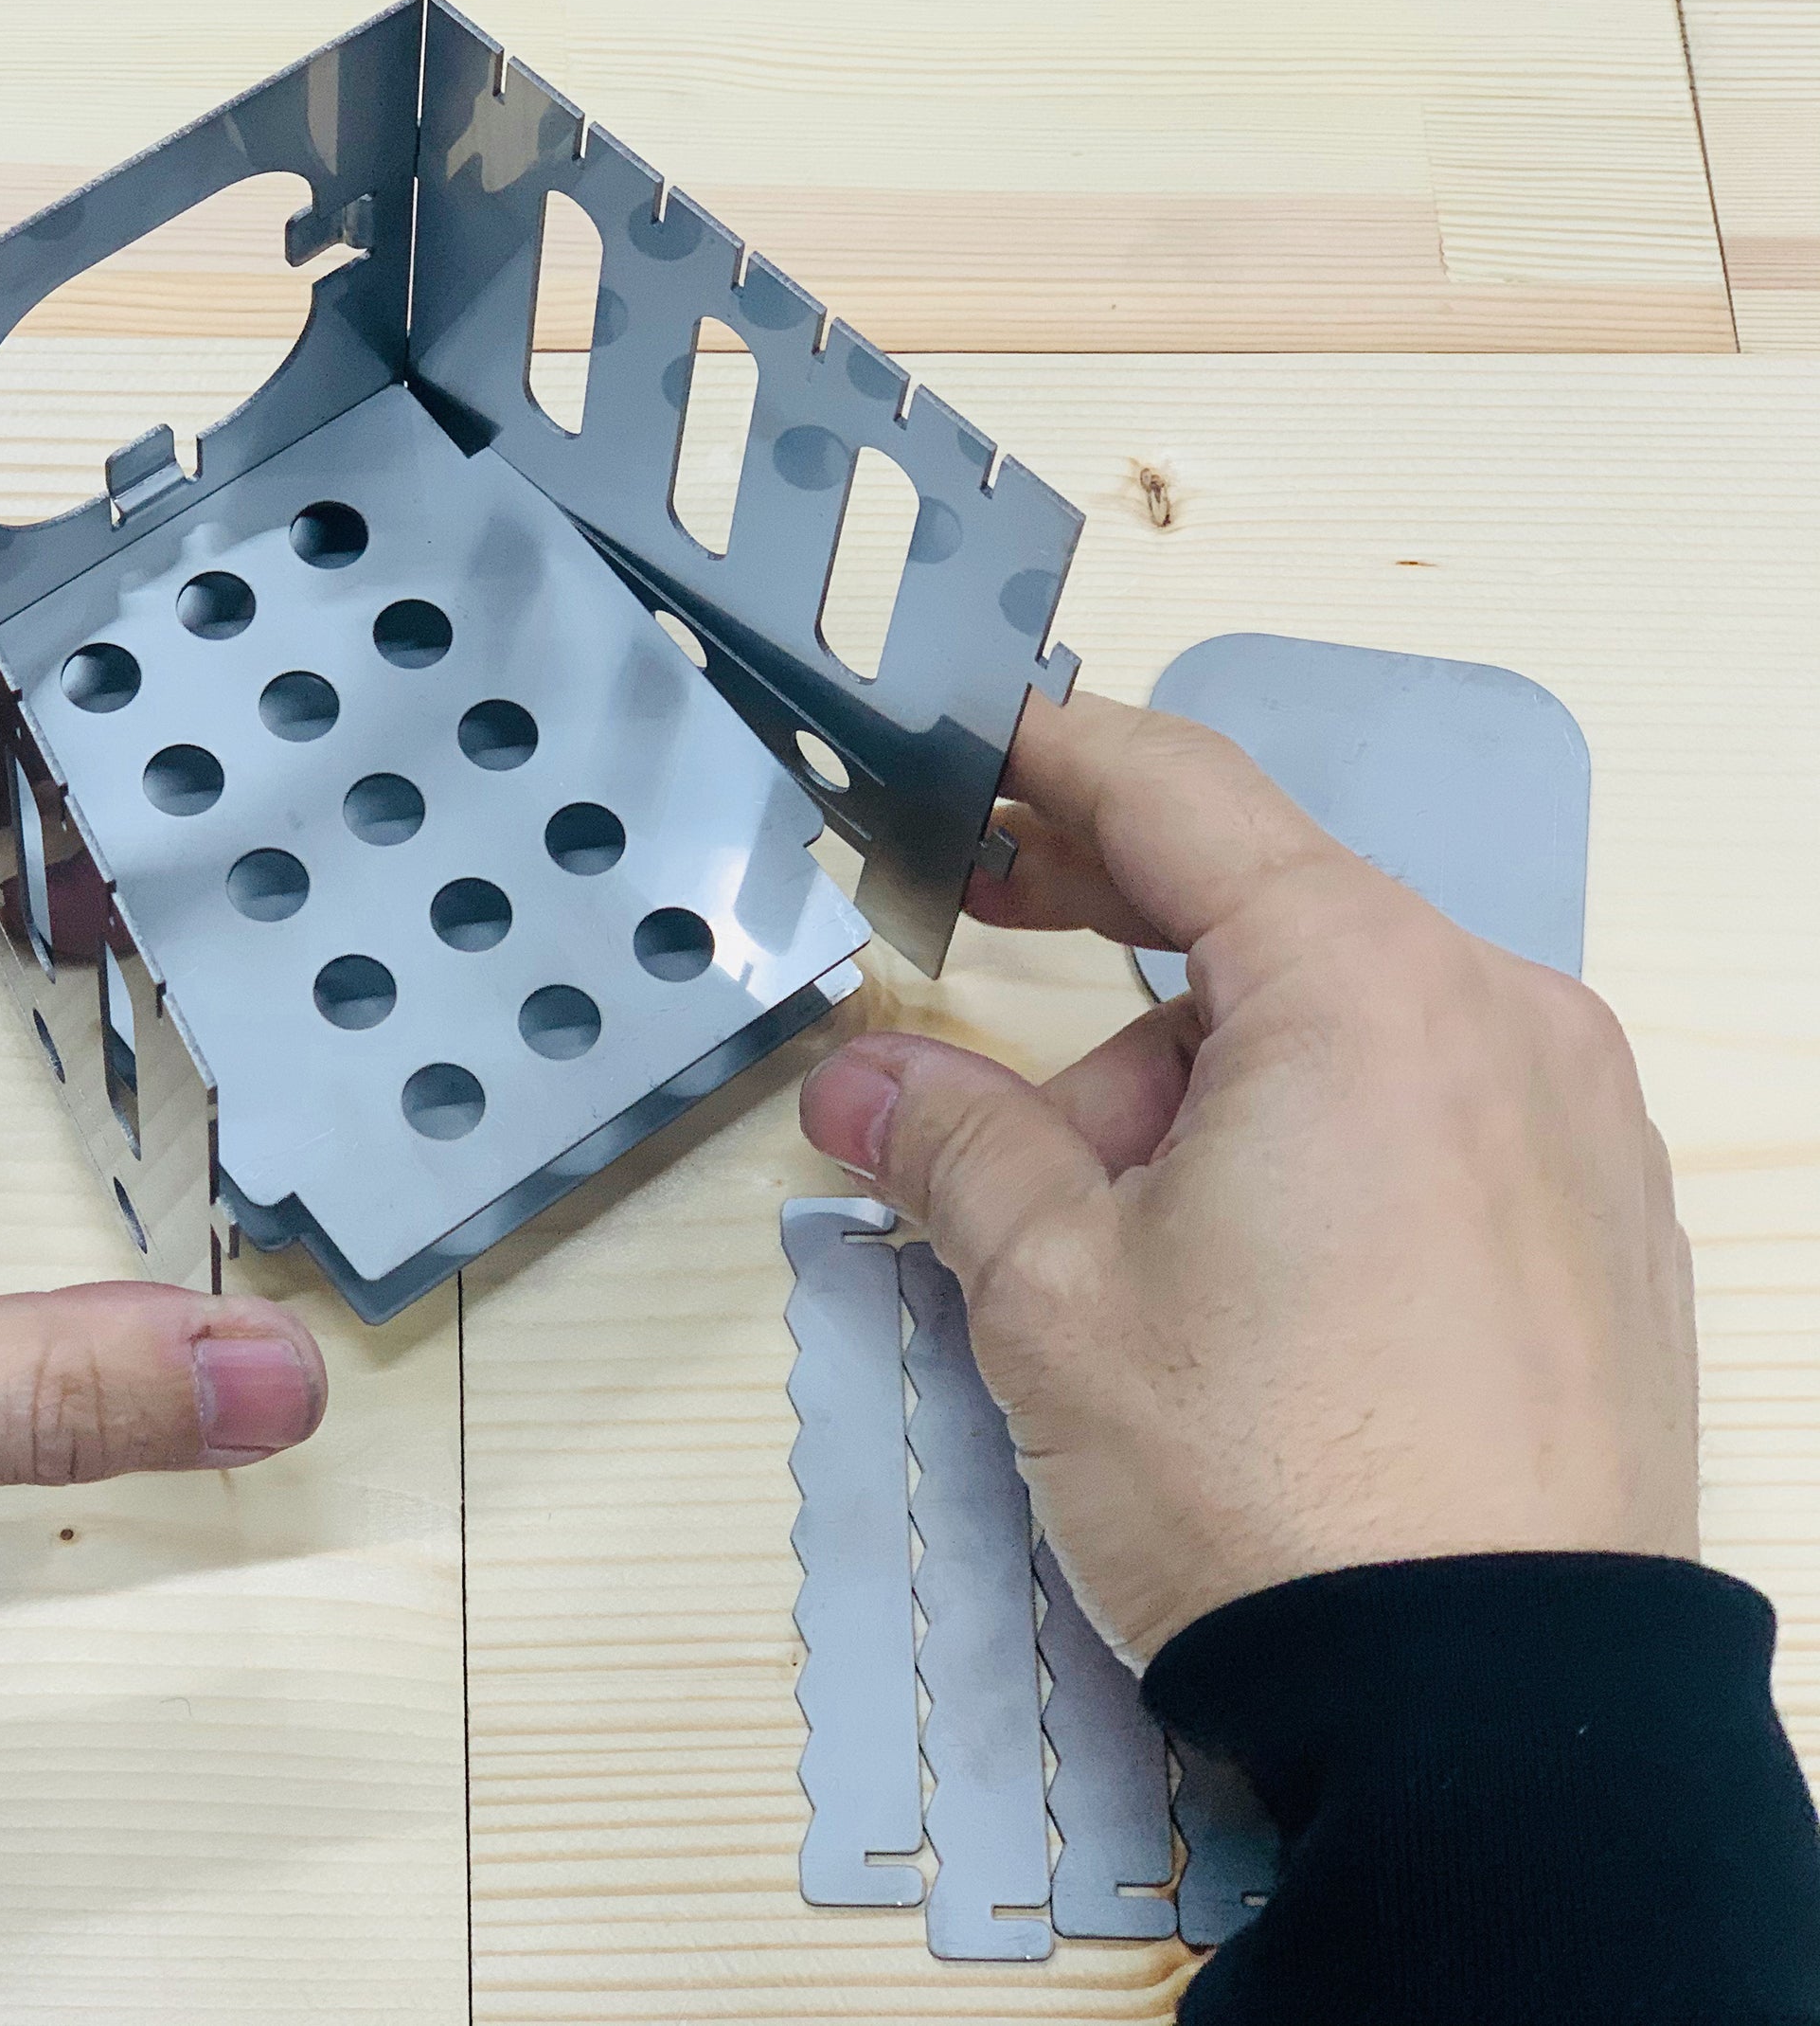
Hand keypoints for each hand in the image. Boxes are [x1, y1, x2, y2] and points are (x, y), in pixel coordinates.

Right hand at [801, 692, 1695, 1663]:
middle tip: (976, 924)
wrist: (1490, 1717)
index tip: (966, 742)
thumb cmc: (1268, 1481)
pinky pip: (1428, 1116)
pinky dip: (1308, 1136)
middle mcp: (1501, 1020)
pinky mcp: (1602, 1233)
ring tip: (1093, 1226)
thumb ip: (950, 1144)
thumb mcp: (1055, 1294)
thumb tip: (858, 1082)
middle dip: (1107, 926)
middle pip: (1268, 908)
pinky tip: (1231, 1259)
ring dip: (1198, 1078)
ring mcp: (1575, 1128)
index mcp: (1366, 989)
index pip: (1181, 795)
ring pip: (1343, 1029)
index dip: (1051, 756)